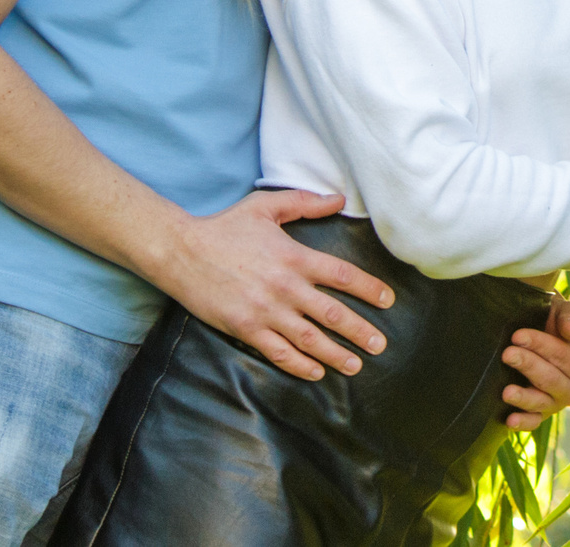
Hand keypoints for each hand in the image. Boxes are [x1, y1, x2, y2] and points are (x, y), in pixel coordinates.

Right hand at [150, 189, 395, 380]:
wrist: (181, 252)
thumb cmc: (225, 227)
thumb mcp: (266, 206)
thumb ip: (304, 203)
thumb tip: (338, 198)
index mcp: (294, 257)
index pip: (342, 276)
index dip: (369, 289)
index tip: (388, 300)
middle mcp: (285, 287)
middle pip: (332, 314)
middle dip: (360, 331)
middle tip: (380, 345)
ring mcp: (265, 311)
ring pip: (309, 340)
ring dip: (336, 354)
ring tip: (356, 365)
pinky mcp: (245, 329)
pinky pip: (278, 353)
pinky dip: (300, 365)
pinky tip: (316, 372)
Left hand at [500, 297, 569, 429]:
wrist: (541, 332)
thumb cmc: (557, 321)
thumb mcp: (569, 312)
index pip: (565, 357)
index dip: (542, 346)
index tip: (518, 335)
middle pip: (553, 381)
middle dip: (529, 366)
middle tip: (507, 354)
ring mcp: (557, 404)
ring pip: (542, 403)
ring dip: (525, 398)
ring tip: (506, 392)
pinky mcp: (539, 413)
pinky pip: (534, 422)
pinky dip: (523, 423)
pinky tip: (510, 421)